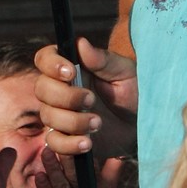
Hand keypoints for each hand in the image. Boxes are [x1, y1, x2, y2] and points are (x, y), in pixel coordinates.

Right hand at [33, 39, 137, 155]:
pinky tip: (88, 143)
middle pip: (42, 89)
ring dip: (72, 121)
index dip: (51, 64)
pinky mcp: (66, 138)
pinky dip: (69, 144)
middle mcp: (60, 89)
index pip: (45, 59)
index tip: (71, 72)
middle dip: (66, 96)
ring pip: (48, 116)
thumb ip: (102, 59)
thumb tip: (81, 43)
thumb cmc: (134, 91)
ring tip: (98, 123)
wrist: (144, 123)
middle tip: (91, 100)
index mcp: (71, 67)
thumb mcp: (124, 72)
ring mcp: (60, 115)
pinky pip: (54, 143)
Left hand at [36, 148, 126, 187]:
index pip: (87, 169)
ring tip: (45, 152)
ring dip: (52, 168)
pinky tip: (38, 175)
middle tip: (56, 140)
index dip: (79, 154)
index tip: (73, 137)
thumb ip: (111, 175)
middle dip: (65, 158)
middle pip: (73, 175)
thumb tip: (118, 157)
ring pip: (60, 185)